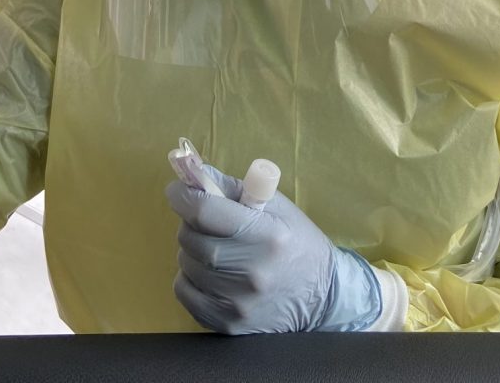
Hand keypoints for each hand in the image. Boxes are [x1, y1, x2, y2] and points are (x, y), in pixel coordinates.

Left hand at [166, 165, 380, 333]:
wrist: (323, 299)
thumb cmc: (298, 244)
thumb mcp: (277, 207)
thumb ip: (235, 188)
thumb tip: (195, 176)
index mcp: (266, 235)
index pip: (205, 211)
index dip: (183, 196)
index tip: (177, 190)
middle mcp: (251, 271)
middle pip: (191, 239)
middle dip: (190, 224)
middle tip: (205, 221)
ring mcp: (238, 302)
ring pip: (186, 264)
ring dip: (191, 251)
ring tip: (216, 249)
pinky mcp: (227, 323)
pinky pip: (184, 292)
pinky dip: (189, 278)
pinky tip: (211, 273)